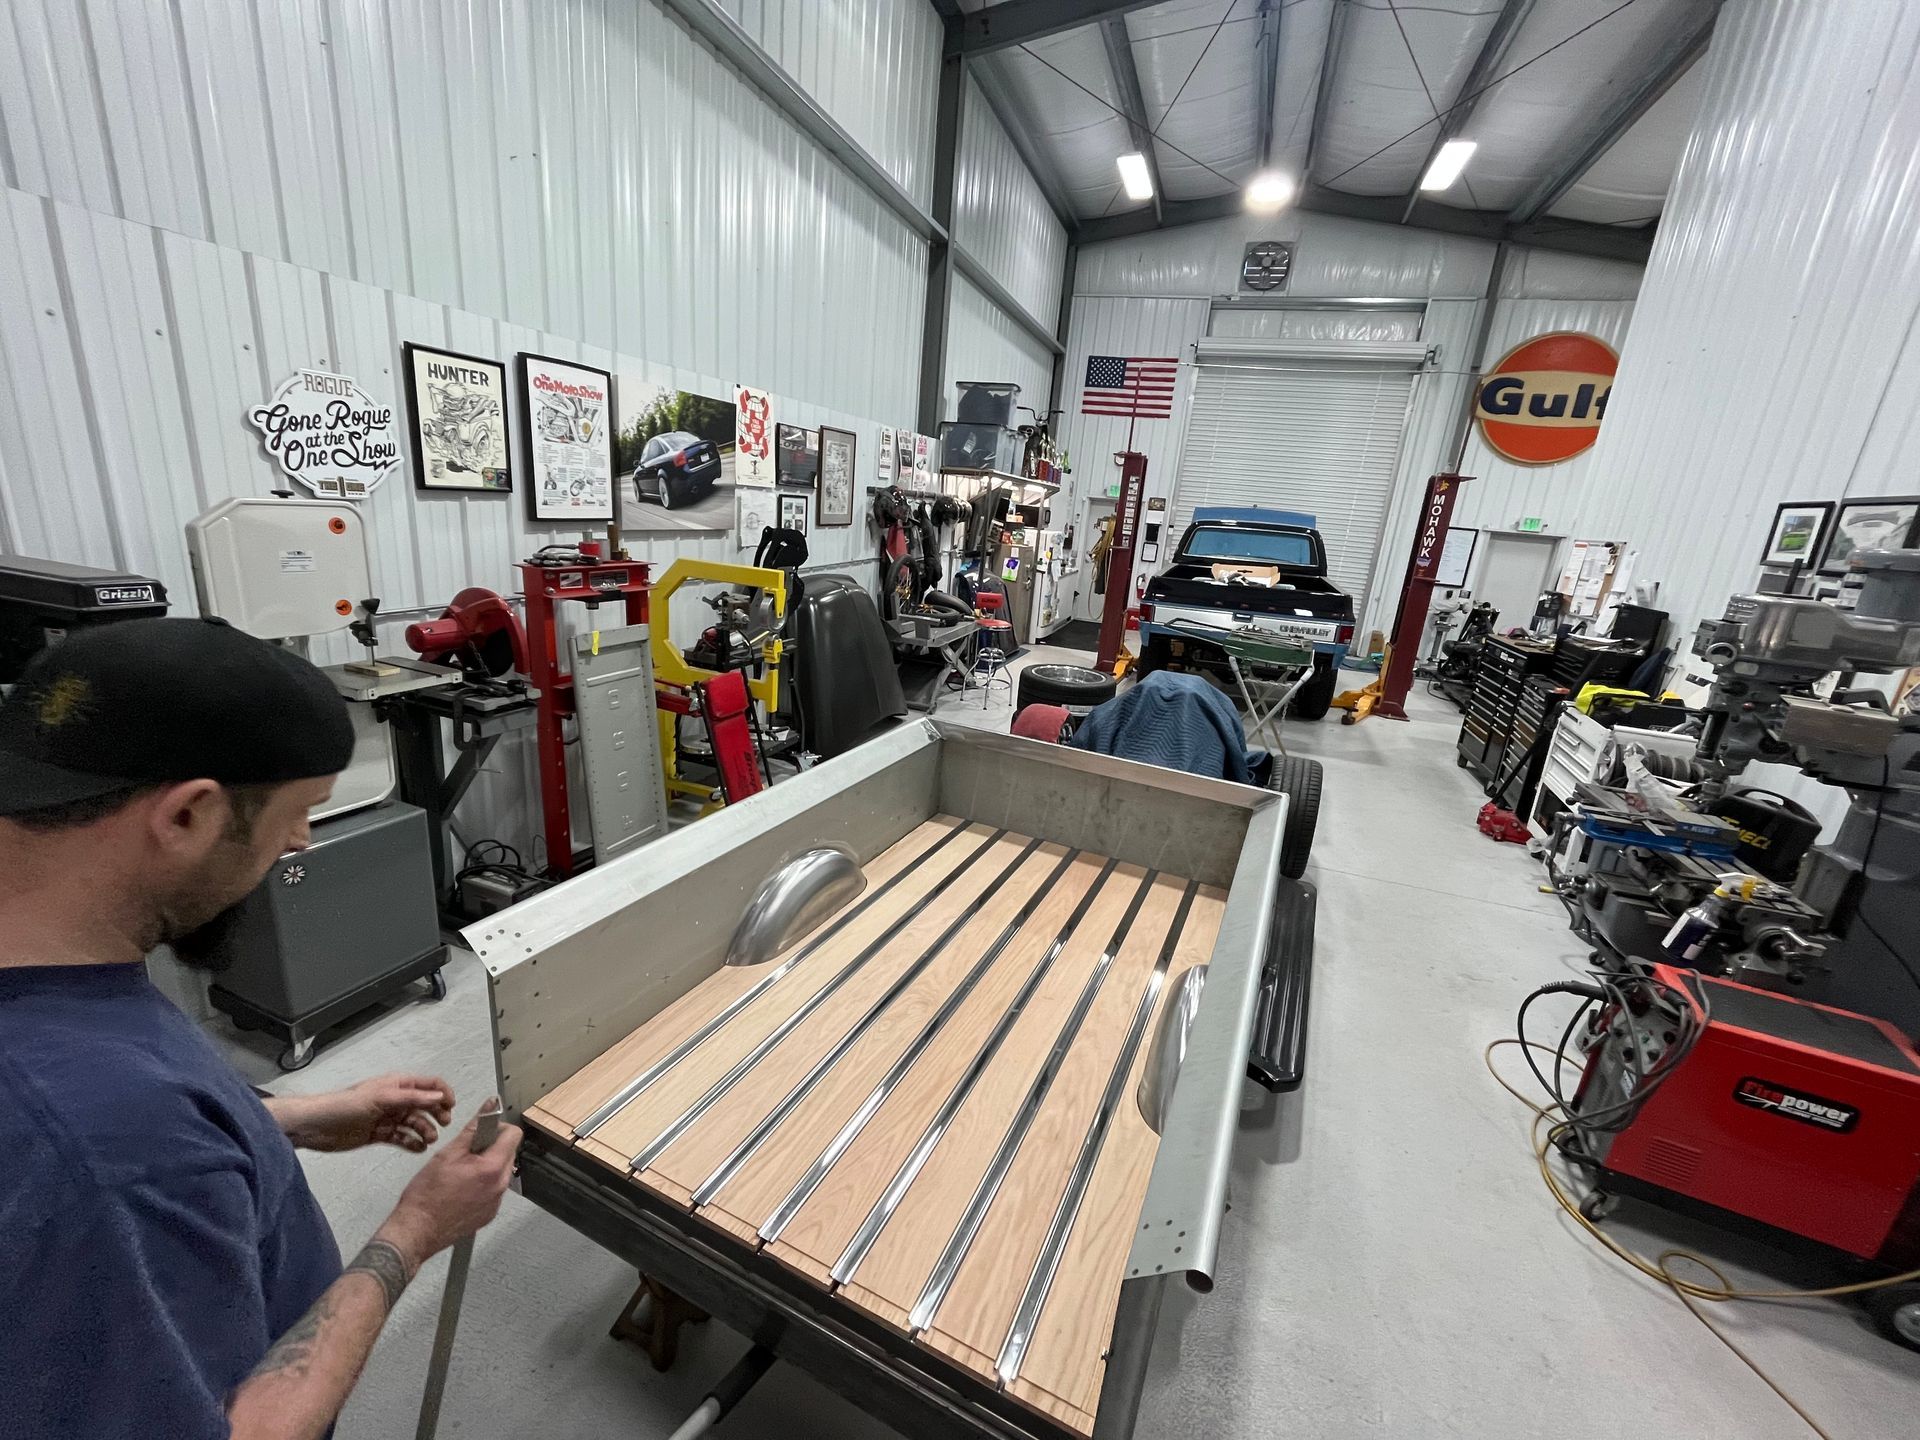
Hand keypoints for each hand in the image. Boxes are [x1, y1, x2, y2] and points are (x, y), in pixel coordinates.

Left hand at [271, 1074, 454, 1152]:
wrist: (315, 1126)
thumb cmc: (345, 1106)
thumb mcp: (380, 1099)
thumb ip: (411, 1098)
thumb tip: (439, 1096)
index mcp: (397, 1085)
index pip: (429, 1084)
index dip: (443, 1093)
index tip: (451, 1107)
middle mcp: (395, 1100)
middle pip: (425, 1105)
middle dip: (436, 1114)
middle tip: (442, 1126)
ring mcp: (387, 1118)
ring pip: (414, 1123)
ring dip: (424, 1131)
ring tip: (428, 1141)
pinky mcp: (379, 1134)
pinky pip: (401, 1138)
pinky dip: (411, 1143)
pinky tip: (417, 1149)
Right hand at [378, 1106, 522, 1263]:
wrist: (417, 1230)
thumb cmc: (426, 1196)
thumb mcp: (447, 1154)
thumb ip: (472, 1130)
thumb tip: (488, 1110)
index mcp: (491, 1169)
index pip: (513, 1135)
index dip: (497, 1127)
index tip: (483, 1130)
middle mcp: (499, 1187)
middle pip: (508, 1153)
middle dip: (490, 1147)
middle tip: (465, 1153)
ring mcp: (496, 1202)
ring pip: (500, 1171)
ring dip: (486, 1166)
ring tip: (461, 1172)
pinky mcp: (489, 1213)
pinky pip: (494, 1190)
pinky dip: (483, 1184)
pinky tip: (462, 1188)